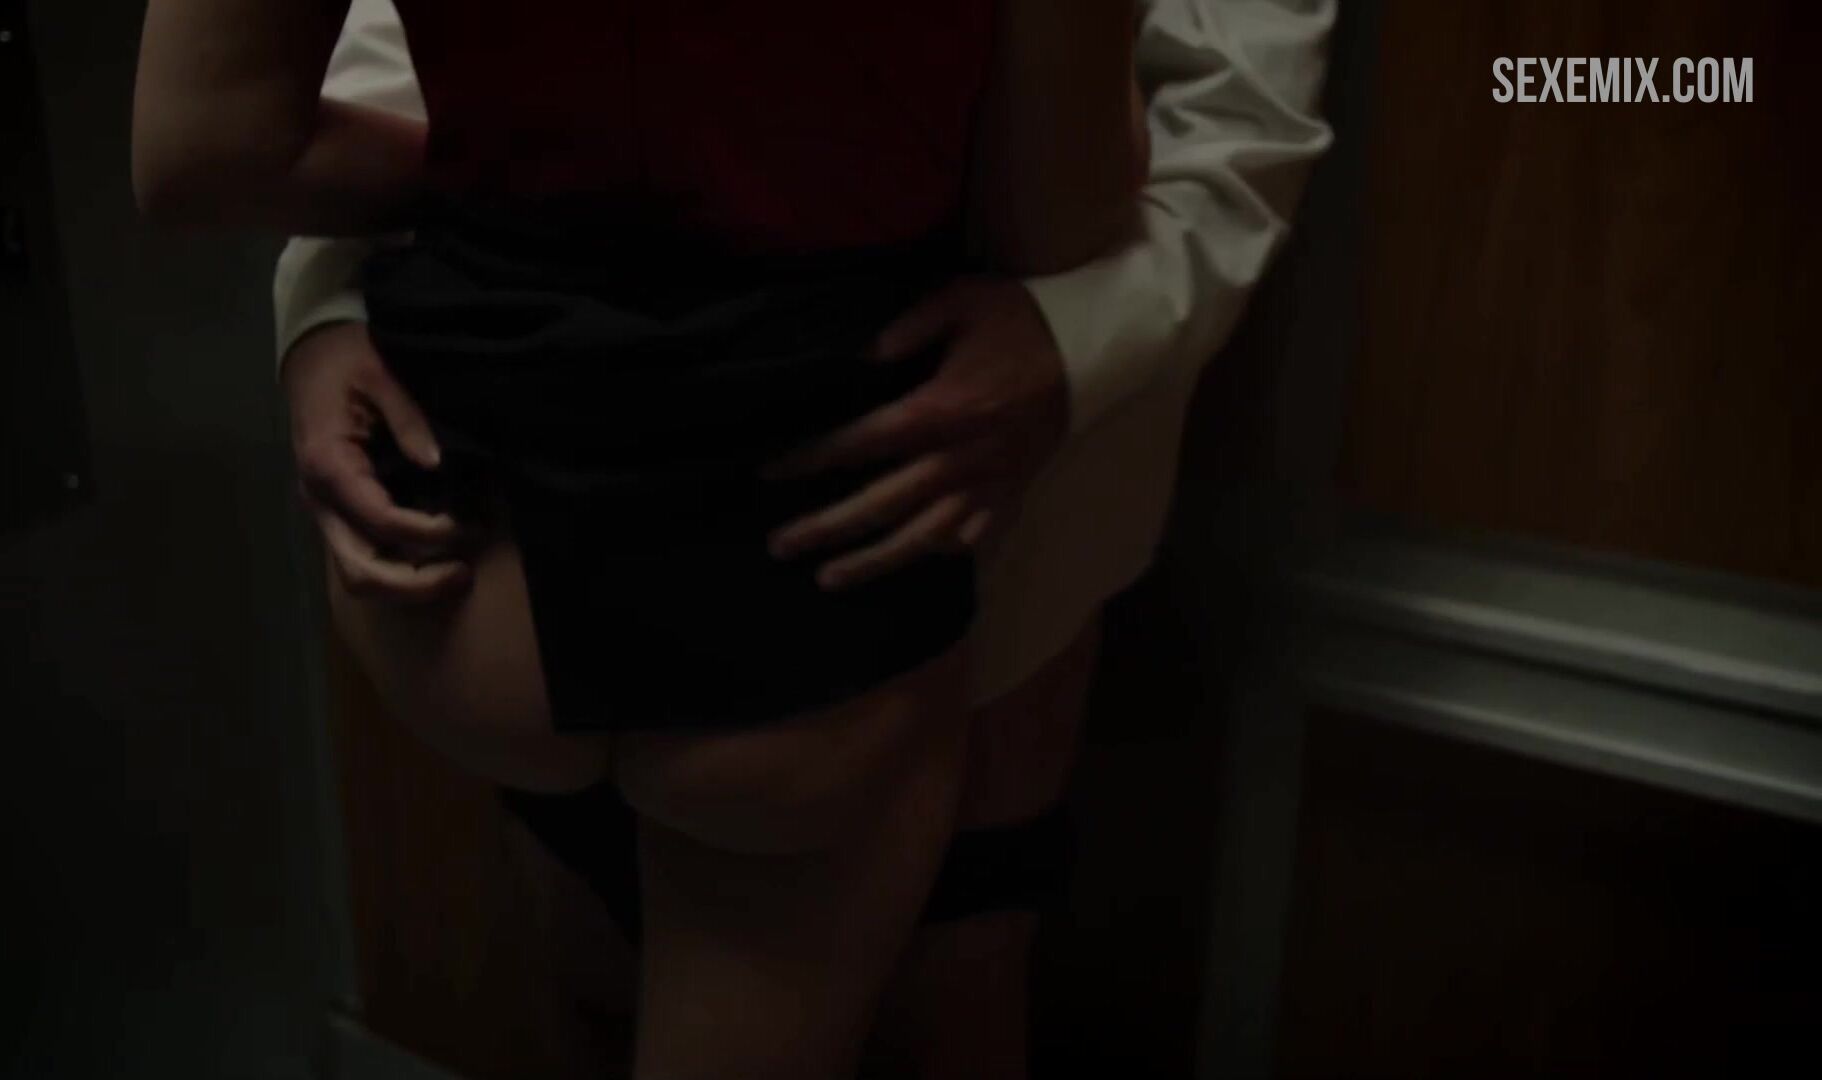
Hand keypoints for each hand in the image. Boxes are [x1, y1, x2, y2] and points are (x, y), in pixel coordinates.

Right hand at [283, 321, 472, 601]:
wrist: (311, 354)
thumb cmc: (346, 359)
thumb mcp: (380, 373)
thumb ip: (408, 418)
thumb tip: (436, 461)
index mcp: (328, 465)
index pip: (380, 521)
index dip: (429, 532)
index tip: (469, 524)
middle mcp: (320, 499)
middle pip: (360, 570)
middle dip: (416, 583)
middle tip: (465, 573)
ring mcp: (326, 510)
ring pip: (358, 574)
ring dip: (408, 585)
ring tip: (458, 572)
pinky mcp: (338, 512)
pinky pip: (365, 555)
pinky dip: (401, 568)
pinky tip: (440, 556)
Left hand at [764, 277, 1069, 589]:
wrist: (1096, 348)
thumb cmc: (1023, 318)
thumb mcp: (960, 299)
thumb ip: (906, 327)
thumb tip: (864, 356)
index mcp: (937, 411)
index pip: (860, 444)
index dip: (811, 461)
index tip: (770, 474)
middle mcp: (957, 459)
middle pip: (879, 505)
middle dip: (825, 529)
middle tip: (779, 546)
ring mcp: (986, 483)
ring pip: (921, 537)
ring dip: (872, 562)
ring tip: (828, 579)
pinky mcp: (1011, 492)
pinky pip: (971, 536)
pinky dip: (940, 551)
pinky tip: (914, 557)